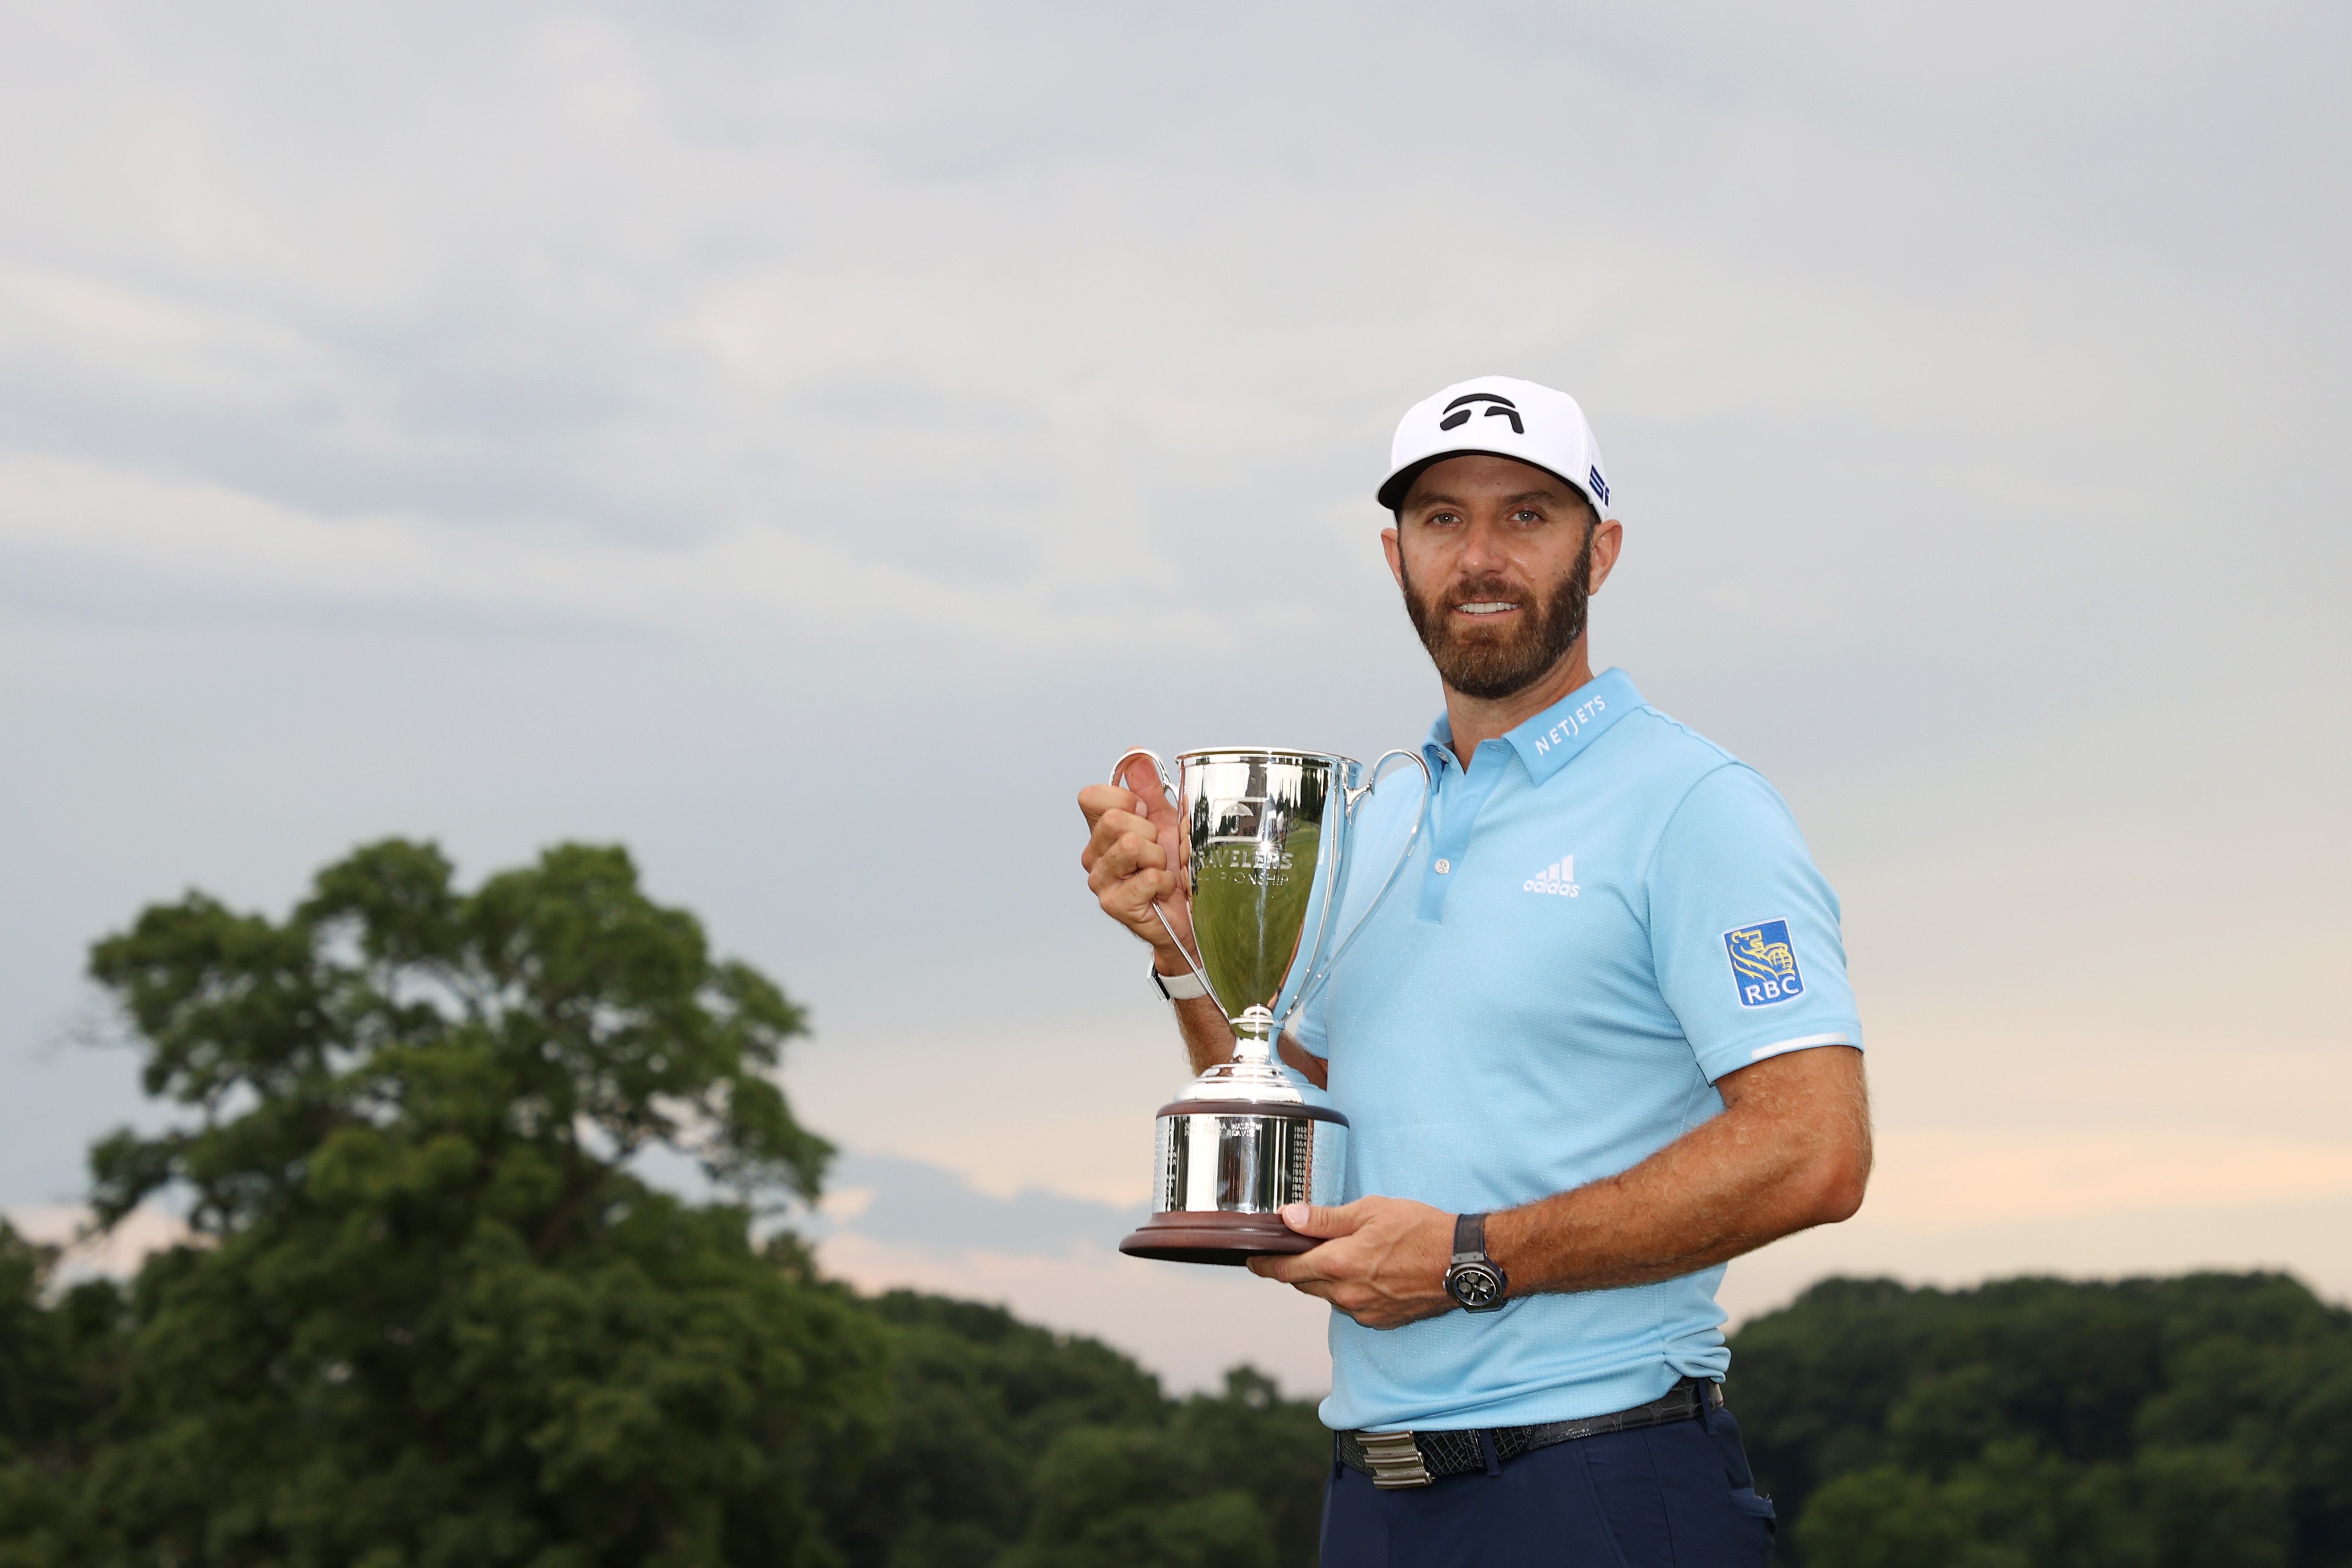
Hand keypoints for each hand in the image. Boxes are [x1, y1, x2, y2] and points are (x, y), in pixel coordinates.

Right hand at [1078, 758, 1196, 959]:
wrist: (1190, 915)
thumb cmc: (1176, 870)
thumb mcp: (1166, 822)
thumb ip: (1150, 789)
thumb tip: (1134, 756)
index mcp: (1101, 830)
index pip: (1091, 796)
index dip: (1125, 799)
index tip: (1145, 815)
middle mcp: (1094, 854)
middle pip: (1113, 819)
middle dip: (1149, 832)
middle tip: (1158, 851)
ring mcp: (1100, 880)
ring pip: (1130, 845)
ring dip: (1159, 858)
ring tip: (1161, 870)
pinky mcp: (1113, 904)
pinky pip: (1147, 877)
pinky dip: (1165, 882)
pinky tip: (1162, 891)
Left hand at [1247, 1197, 1456, 1328]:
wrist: (1462, 1262)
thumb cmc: (1419, 1230)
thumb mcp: (1369, 1211)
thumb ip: (1325, 1218)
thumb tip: (1288, 1218)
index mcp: (1338, 1264)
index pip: (1286, 1271)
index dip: (1265, 1265)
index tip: (1253, 1260)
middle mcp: (1346, 1294)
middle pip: (1303, 1284)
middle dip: (1295, 1268)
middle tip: (1293, 1249)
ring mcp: (1363, 1311)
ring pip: (1328, 1295)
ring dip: (1324, 1278)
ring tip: (1339, 1255)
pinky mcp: (1380, 1321)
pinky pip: (1351, 1305)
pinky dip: (1347, 1290)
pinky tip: (1364, 1271)